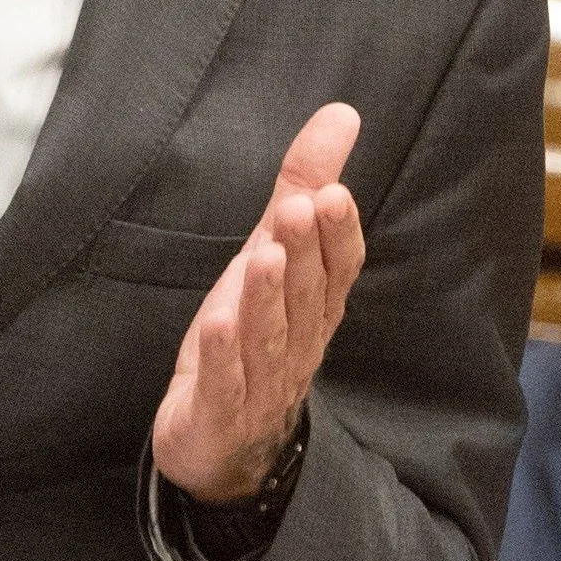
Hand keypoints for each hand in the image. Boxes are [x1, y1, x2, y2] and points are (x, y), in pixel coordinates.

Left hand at [153, 104, 364, 500]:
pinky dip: (224, 355)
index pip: (337, 270)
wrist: (223, 445)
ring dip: (268, 296)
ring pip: (269, 337)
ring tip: (263, 256)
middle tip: (298, 208)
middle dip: (303, 252)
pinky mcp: (218, 413)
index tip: (333, 194)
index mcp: (314, 308)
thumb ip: (299, 187)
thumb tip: (342, 115)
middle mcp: (296, 344)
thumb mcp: (270, 256)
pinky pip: (225, 383)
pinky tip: (219, 324)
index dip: (337, 235)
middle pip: (305, 297)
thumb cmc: (250, 340)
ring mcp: (260, 383)